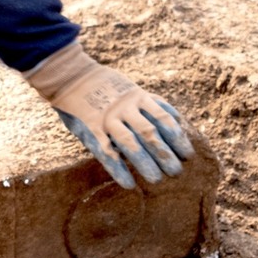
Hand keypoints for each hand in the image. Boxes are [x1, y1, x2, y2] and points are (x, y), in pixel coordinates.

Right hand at [24, 41, 193, 188]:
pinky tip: (128, 183)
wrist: (70, 74)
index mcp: (138, 96)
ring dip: (145, 163)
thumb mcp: (130, 87)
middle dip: (165, 154)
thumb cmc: (104, 85)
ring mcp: (107, 118)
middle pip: (150, 133)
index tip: (188, 154)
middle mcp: (125, 107)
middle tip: (177, 172)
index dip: (177, 137)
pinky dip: (118, 169)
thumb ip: (149, 103)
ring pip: (130, 143)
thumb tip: (176, 121)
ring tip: (157, 179)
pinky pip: (106, 151)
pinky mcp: (90, 128)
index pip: (163, 119)